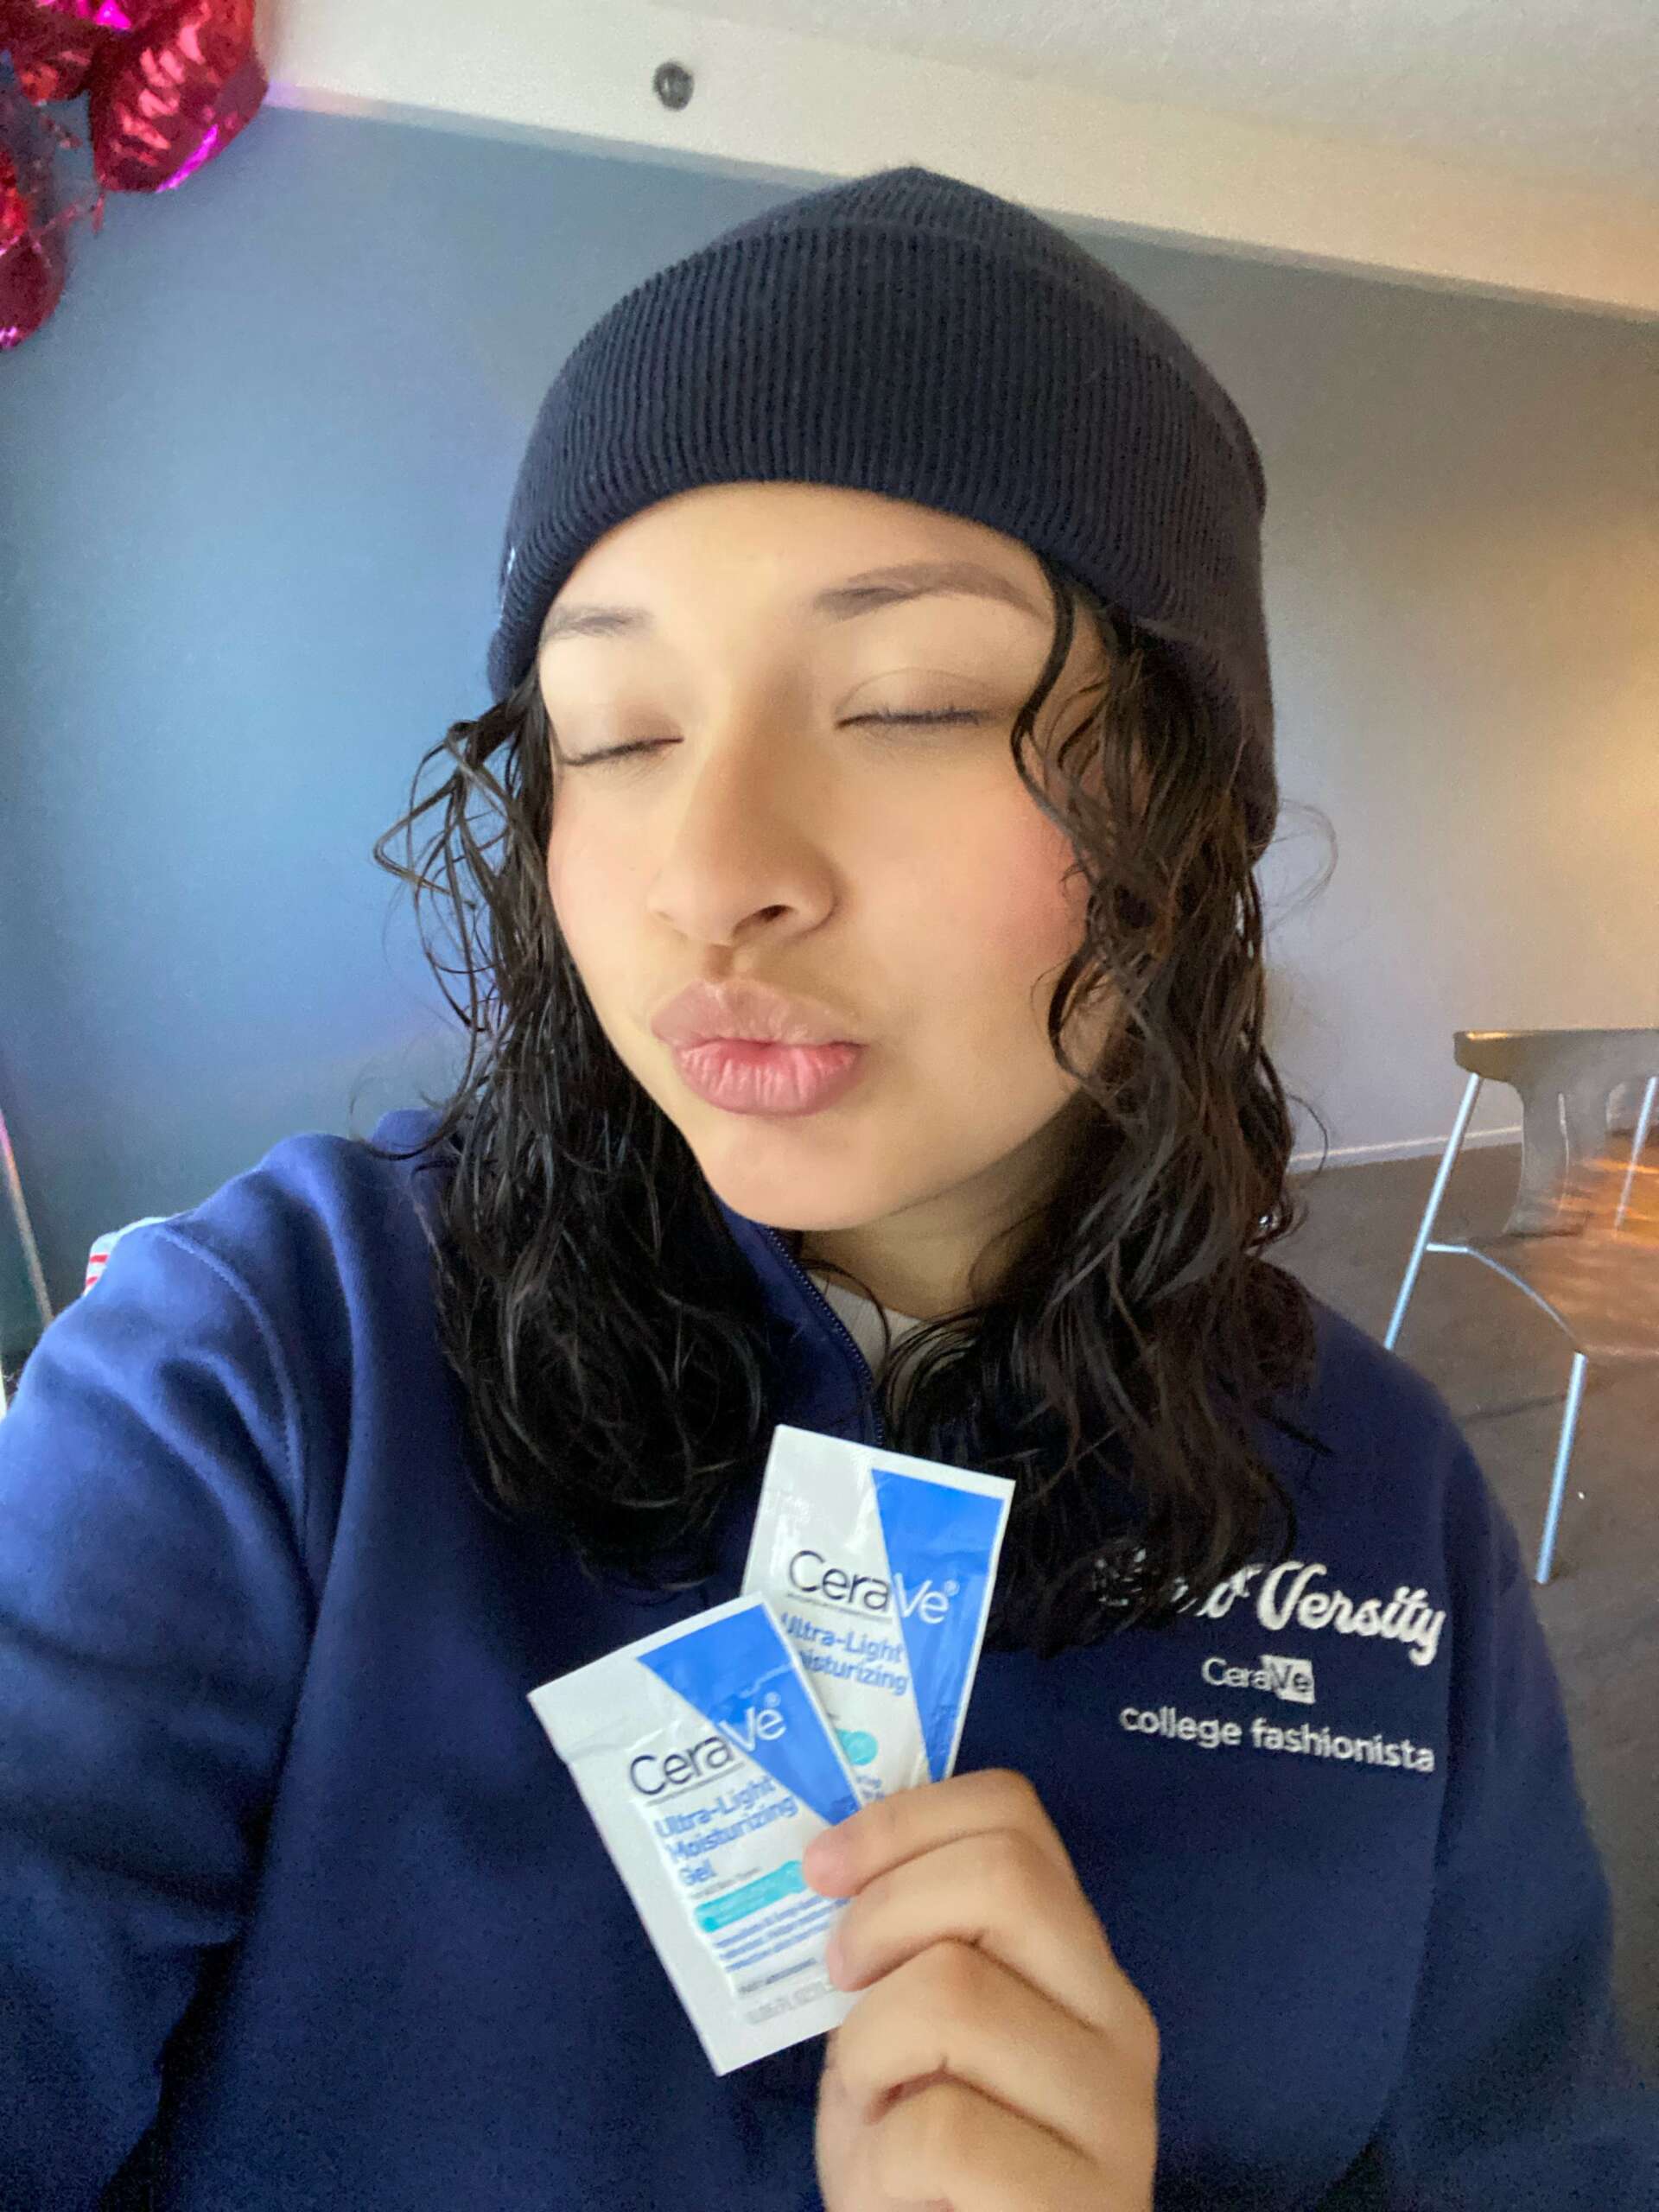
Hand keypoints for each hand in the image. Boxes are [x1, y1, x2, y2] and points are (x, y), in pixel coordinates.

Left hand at [801, 1767, 1158, 2211]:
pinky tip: (895, 2189)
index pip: (1014, 1816)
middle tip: (842, 1981)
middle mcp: (1115, 2017)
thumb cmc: (923, 2163)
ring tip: (875, 2110)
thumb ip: (899, 1951)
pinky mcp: (1078, 2202)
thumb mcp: (904, 2035)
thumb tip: (830, 1864)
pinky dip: (881, 2157)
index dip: (902, 1821)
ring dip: (868, 2050)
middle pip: (1005, 1876)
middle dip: (886, 1913)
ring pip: (958, 1994)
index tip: (824, 1869)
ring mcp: (1113, 2111)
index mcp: (1074, 1958)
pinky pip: (943, 2129)